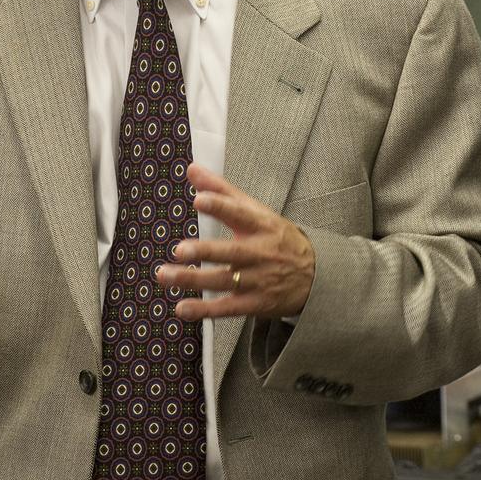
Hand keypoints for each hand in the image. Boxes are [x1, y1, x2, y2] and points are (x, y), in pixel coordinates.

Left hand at [156, 164, 315, 319]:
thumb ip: (221, 190)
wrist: (315, 277)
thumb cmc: (277, 238)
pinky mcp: (255, 304)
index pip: (240, 214)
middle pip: (231, 252)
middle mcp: (260, 253)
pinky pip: (228, 308)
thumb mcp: (256, 211)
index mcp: (262, 226)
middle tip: (179, 250)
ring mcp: (258, 280)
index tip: (199, 199)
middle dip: (204, 251)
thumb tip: (192, 169)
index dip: (220, 206)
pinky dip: (205, 310)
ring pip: (224, 281)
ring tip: (165, 275)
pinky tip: (182, 308)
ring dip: (194, 280)